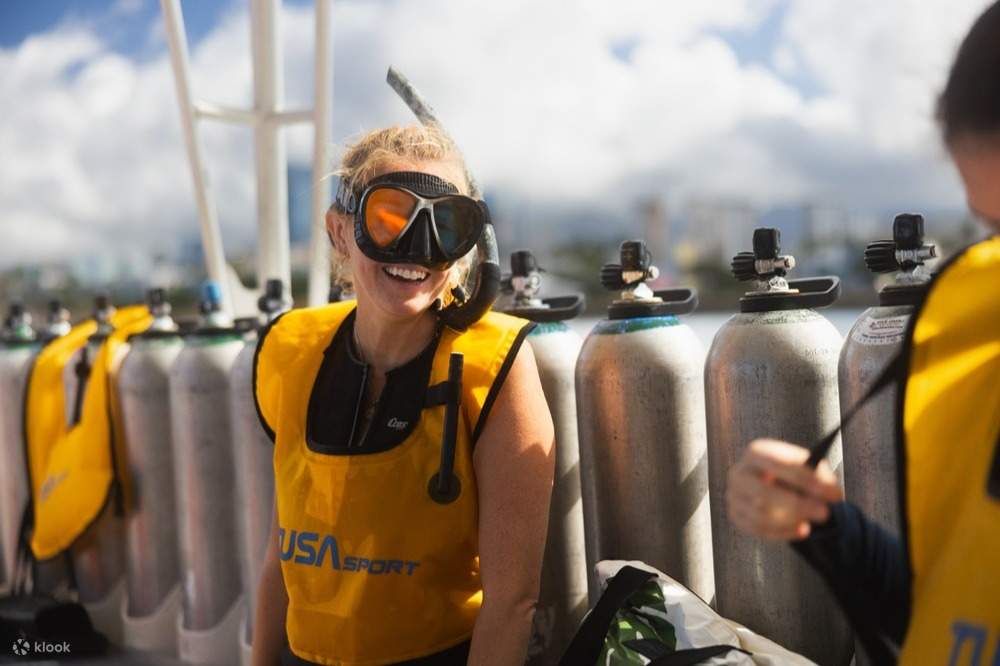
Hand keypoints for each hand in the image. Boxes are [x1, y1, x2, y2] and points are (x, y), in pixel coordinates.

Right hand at [726, 439, 844, 540]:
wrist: (769, 481)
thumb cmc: (792, 472)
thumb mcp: (806, 466)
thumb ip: (819, 475)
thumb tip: (832, 492)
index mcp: (755, 452)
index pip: (779, 465)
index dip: (808, 480)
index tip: (835, 494)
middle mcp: (739, 473)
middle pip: (764, 493)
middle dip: (798, 505)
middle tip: (826, 513)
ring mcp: (734, 496)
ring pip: (761, 515)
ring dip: (792, 520)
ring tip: (812, 520)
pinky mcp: (735, 515)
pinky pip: (759, 529)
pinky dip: (784, 533)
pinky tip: (802, 529)